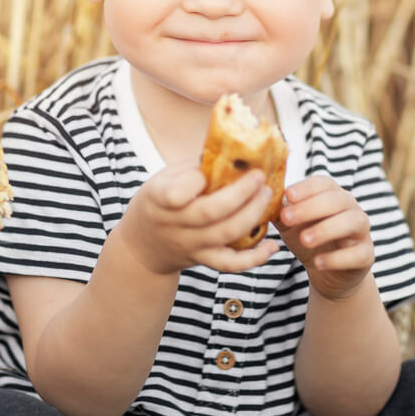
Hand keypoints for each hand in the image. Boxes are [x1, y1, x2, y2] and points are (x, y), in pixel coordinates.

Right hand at [116, 159, 278, 275]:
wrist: (142, 245)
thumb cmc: (158, 202)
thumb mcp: (163, 179)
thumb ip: (192, 168)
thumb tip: (231, 150)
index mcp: (158, 199)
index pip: (175, 194)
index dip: (195, 181)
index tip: (209, 167)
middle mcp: (174, 225)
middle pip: (211, 212)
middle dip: (241, 193)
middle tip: (259, 177)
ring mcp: (190, 245)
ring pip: (226, 235)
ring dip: (253, 214)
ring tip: (267, 195)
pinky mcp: (203, 260)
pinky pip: (231, 264)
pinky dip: (255, 258)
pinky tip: (272, 244)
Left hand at [276, 175, 374, 300]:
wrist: (328, 273)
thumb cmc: (308, 239)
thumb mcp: (290, 225)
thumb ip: (279, 211)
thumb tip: (260, 198)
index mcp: (332, 195)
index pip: (323, 183)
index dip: (307, 188)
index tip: (288, 195)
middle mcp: (350, 208)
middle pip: (337, 200)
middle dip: (311, 207)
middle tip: (287, 218)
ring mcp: (361, 231)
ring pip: (352, 222)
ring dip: (326, 229)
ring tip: (304, 239)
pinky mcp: (366, 255)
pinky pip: (357, 253)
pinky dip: (337, 258)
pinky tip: (318, 262)